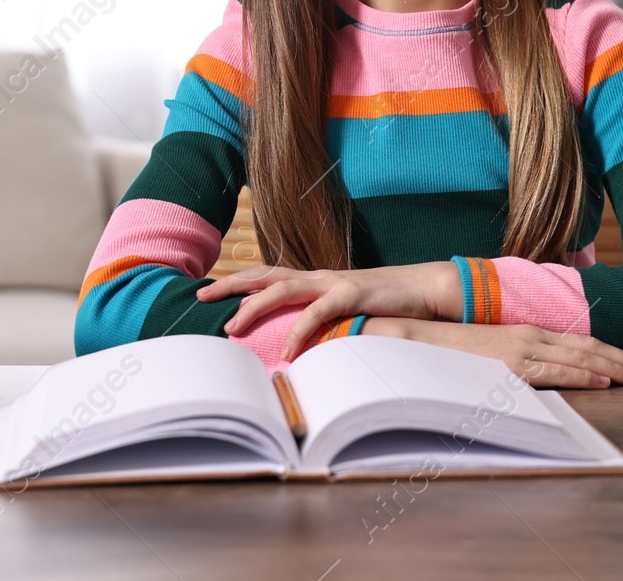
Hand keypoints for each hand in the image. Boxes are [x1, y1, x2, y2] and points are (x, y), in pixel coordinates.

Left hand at [197, 263, 462, 358]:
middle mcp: (317, 276)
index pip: (267, 274)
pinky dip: (300, 329)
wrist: (420, 289)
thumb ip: (318, 316)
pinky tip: (287, 348)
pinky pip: (319, 311)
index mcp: (313, 278)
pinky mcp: (352, 294)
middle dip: (232, 285)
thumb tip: (291, 340)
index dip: (237, 280)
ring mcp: (333, 282)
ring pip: (284, 287)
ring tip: (232, 326)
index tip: (207, 290)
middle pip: (265, 275)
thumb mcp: (342, 308)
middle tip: (202, 298)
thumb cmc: (380, 302)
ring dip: (255, 305)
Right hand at [363, 317, 622, 388]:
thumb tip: (536, 374)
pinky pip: (556, 370)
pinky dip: (584, 374)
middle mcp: (530, 336)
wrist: (413, 340)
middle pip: (589, 347)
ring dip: (615, 367)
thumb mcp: (491, 355)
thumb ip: (515, 362)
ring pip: (580, 357)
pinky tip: (605, 380)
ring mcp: (521, 348)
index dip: (611, 353)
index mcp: (527, 333)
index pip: (579, 343)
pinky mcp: (510, 364)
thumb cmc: (451, 352)